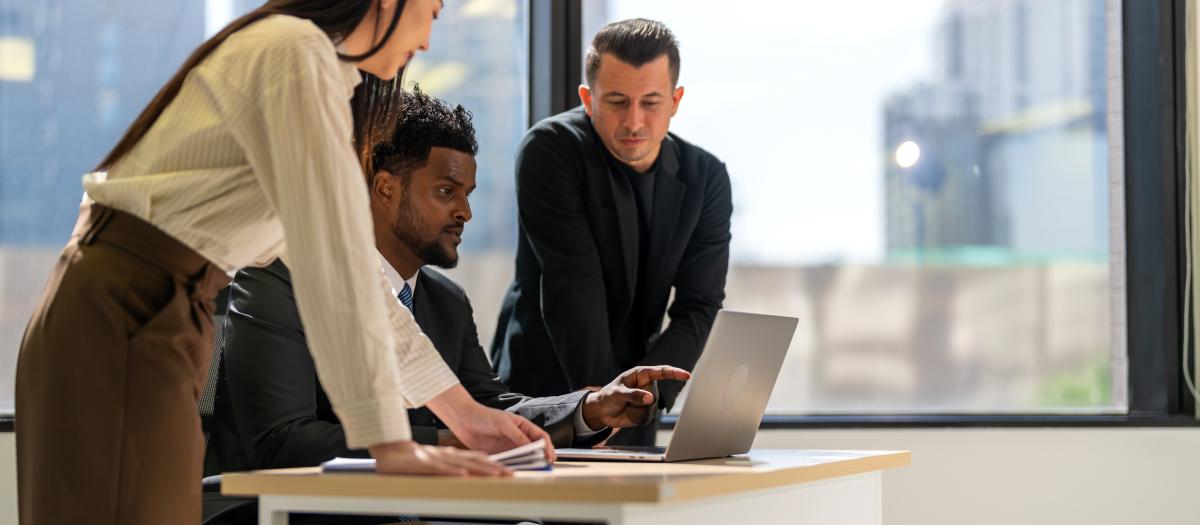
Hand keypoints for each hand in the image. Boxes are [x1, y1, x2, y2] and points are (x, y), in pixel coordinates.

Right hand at [368, 440, 510, 476]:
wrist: (390, 450)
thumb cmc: (411, 460)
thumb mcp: (435, 462)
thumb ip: (451, 466)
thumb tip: (468, 473)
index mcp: (449, 456)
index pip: (476, 460)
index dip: (492, 465)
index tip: (507, 471)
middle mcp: (446, 456)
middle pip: (474, 462)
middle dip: (494, 469)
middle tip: (511, 474)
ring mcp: (436, 460)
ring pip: (463, 465)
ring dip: (481, 469)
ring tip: (497, 474)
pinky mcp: (425, 464)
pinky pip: (441, 469)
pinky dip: (454, 472)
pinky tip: (465, 475)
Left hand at [426, 385, 556, 460]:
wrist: (464, 421)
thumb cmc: (485, 417)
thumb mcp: (504, 424)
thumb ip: (518, 436)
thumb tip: (532, 447)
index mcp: (523, 427)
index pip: (540, 437)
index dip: (547, 447)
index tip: (549, 456)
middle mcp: (518, 437)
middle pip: (534, 449)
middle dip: (540, 457)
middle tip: (544, 466)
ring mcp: (509, 446)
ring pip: (523, 457)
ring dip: (528, 464)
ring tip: (532, 470)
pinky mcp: (499, 454)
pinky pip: (510, 462)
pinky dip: (514, 467)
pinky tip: (517, 471)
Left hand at [582, 365, 690, 428]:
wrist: (602, 412)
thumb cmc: (607, 396)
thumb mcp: (617, 393)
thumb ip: (633, 395)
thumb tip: (650, 398)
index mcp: (641, 374)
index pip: (661, 372)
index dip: (674, 373)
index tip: (686, 375)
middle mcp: (648, 386)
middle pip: (654, 396)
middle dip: (640, 401)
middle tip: (626, 400)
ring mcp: (649, 400)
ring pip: (651, 409)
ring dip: (636, 411)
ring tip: (626, 407)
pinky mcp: (647, 412)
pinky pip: (648, 418)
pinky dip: (636, 418)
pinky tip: (629, 414)